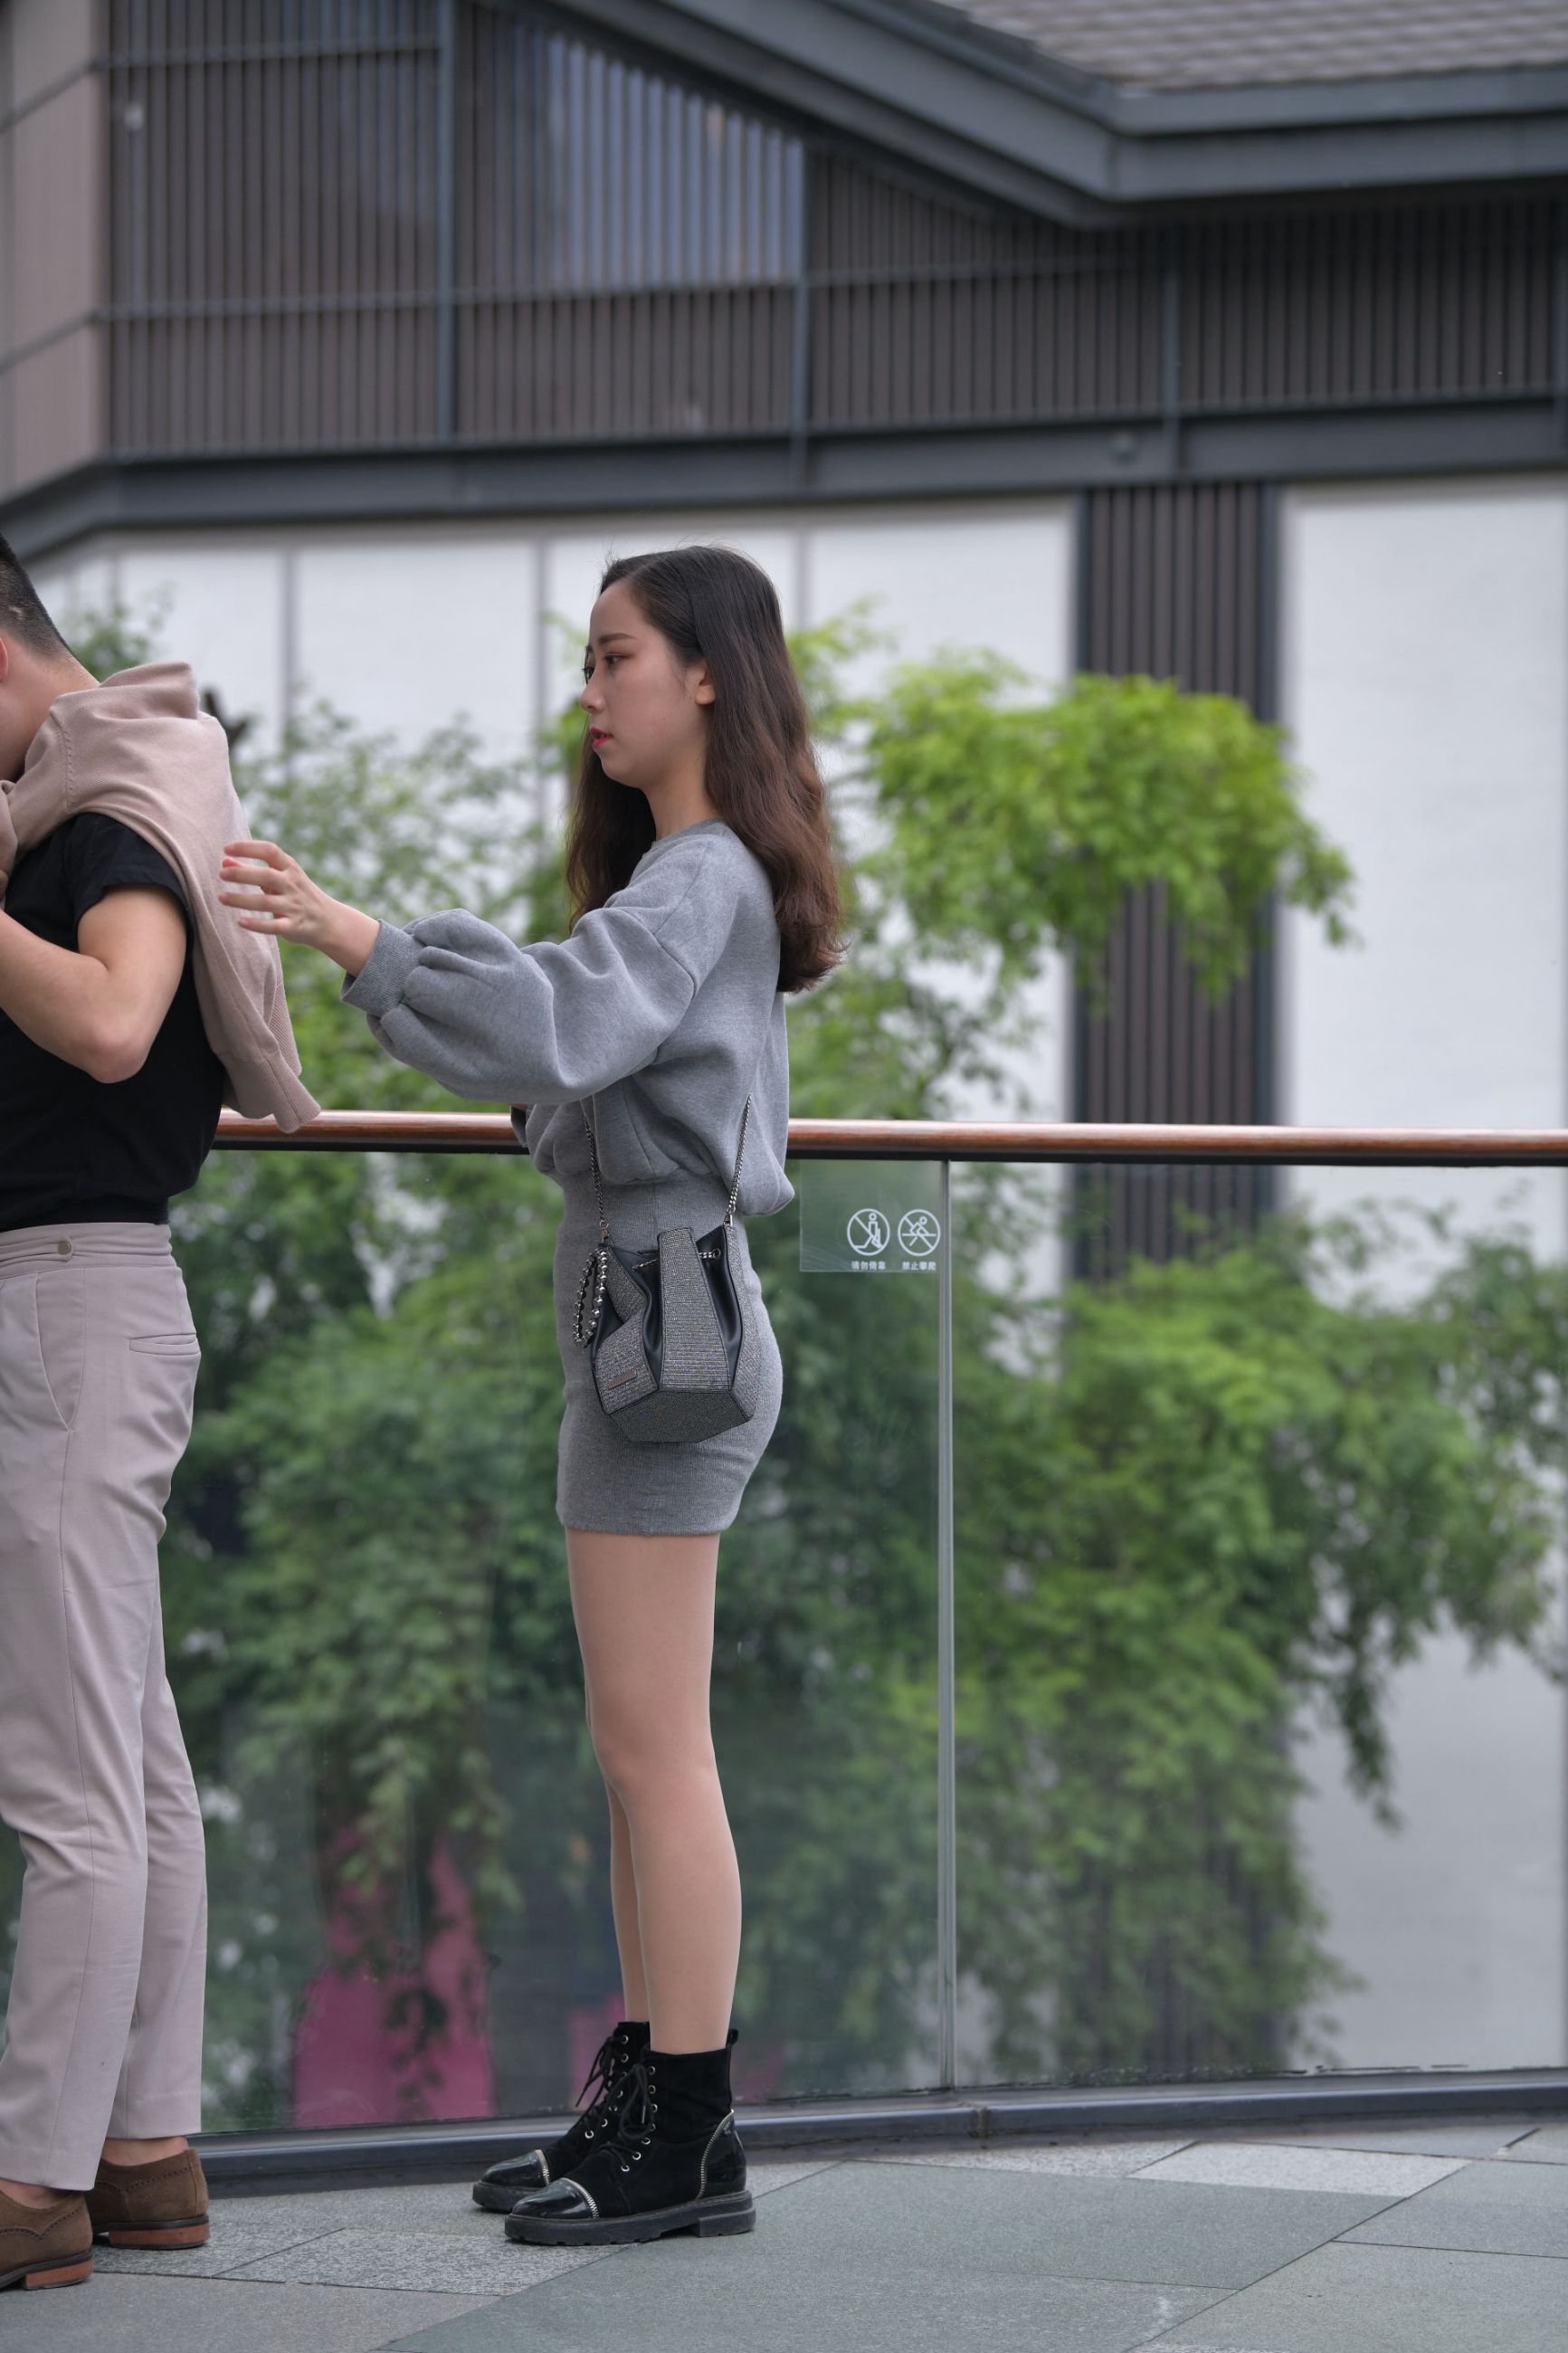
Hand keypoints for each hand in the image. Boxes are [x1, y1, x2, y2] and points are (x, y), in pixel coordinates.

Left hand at [218, 840, 379, 974]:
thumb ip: (252, 870)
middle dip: (242, 874)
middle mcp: (293, 885)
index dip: (248, 848)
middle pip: (266, 876)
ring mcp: (294, 906)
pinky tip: (240, 922)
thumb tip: (224, 861)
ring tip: (221, 898)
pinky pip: (274, 926)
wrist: (329, 921)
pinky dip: (257, 924)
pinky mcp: (294, 926)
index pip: (270, 851)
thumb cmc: (297, 895)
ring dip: (242, 900)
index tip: (226, 849)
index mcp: (290, 868)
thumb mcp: (280, 878)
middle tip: (221, 874)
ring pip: (266, 902)